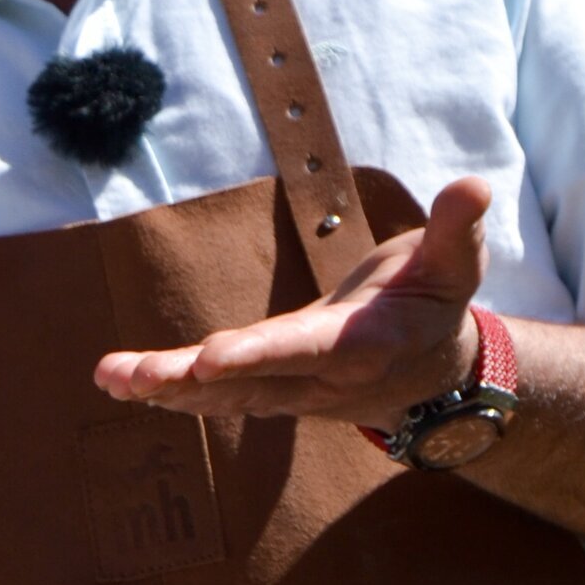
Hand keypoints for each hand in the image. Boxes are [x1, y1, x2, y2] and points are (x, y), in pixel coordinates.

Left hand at [93, 178, 492, 429]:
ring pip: (224, 396)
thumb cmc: (437, 304)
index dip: (254, 354)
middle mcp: (321, 379)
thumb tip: (473, 186)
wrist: (438, 377)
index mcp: (361, 346)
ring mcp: (293, 393)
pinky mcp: (272, 393)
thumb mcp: (457, 265)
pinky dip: (172, 393)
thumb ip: (457, 230)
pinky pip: (218, 397)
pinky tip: (124, 385)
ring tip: (111, 378)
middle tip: (132, 378)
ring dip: (165, 391)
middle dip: (188, 381)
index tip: (207, 357)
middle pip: (247, 381)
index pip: (302, 348)